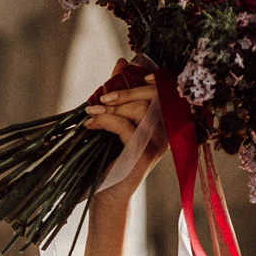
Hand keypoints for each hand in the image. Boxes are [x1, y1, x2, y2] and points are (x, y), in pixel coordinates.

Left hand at [84, 70, 167, 205]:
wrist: (106, 193)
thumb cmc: (110, 158)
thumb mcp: (116, 120)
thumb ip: (121, 92)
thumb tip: (122, 61)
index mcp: (161, 124)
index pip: (163, 93)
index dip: (154, 80)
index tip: (136, 73)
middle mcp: (164, 133)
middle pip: (152, 98)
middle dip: (125, 92)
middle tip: (100, 98)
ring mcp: (157, 144)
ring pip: (140, 110)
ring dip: (112, 108)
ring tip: (91, 114)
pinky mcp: (144, 154)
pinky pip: (126, 127)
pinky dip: (106, 121)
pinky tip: (91, 124)